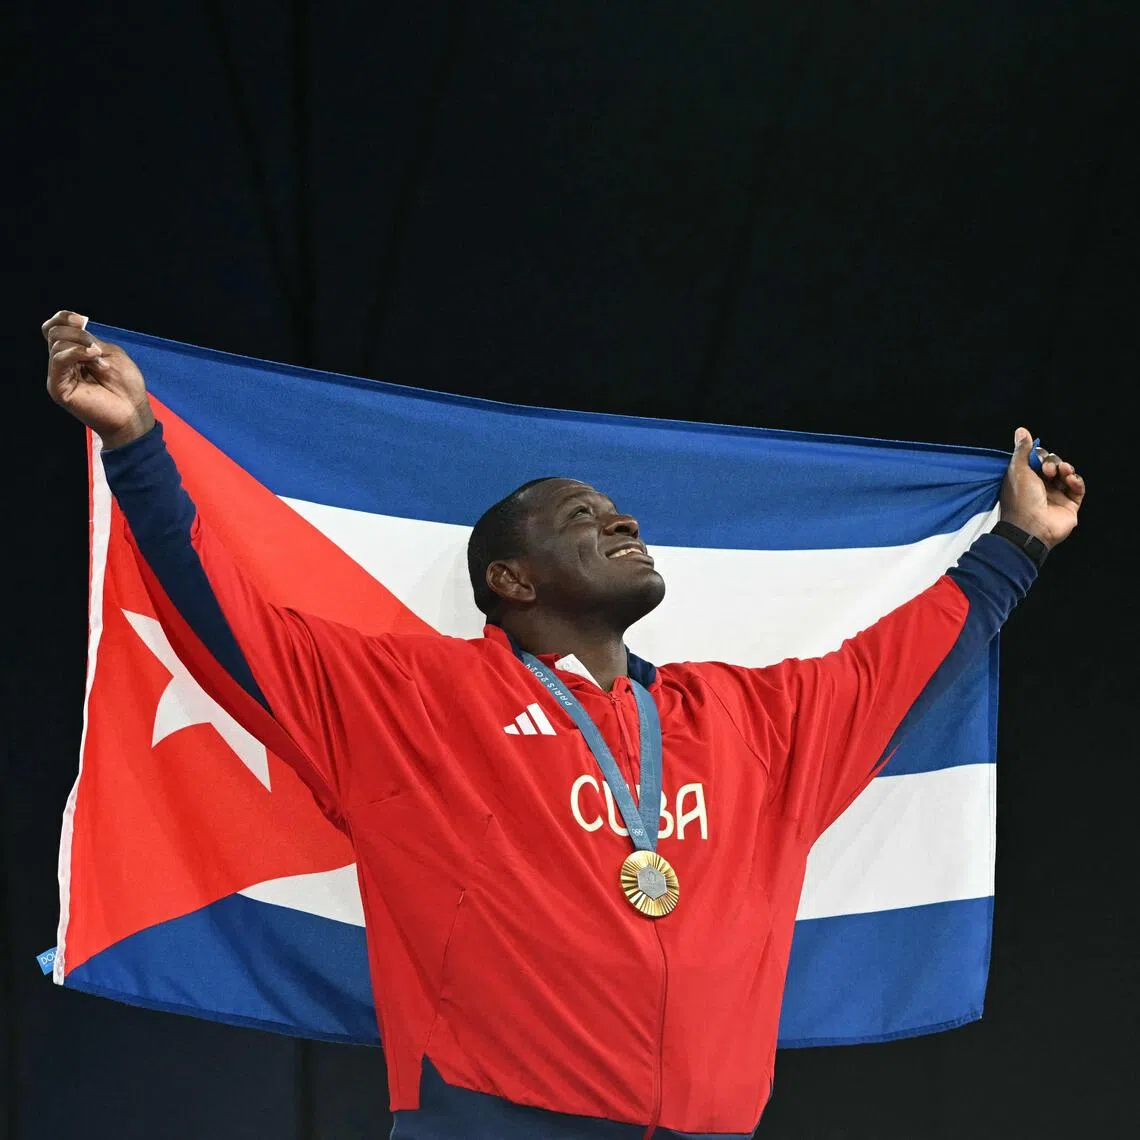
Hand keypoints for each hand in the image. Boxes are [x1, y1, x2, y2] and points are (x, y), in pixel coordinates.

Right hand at [43, 311, 154, 448]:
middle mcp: (62, 363)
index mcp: (73, 354)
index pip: (54, 329)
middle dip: (79, 334)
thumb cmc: (126, 385)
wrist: (132, 412)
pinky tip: (94, 358)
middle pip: (54, 333)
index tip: (82, 320)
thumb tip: (74, 327)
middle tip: (98, 349)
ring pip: (56, 344)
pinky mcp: (58, 387)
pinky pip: (59, 360)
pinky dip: (77, 353)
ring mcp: (59, 375)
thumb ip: (89, 340)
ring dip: (83, 346)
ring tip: (102, 363)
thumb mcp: (109, 353)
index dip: (63, 318)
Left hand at [999, 427, 1085, 547]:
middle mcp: (1040, 488)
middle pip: (1053, 466)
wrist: (1031, 527)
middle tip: (1048, 469)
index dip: (1040, 456)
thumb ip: (1022, 450)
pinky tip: (1071, 480)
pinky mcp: (1069, 505)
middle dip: (1053, 463)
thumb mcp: (1017, 470)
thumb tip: (1021, 431)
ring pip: (1067, 475)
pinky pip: (1078, 488)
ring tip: (1061, 472)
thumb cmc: (1020, 500)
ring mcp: (1055, 497)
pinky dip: (1076, 481)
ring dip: (1066, 469)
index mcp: (1025, 480)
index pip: (1037, 461)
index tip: (1039, 455)